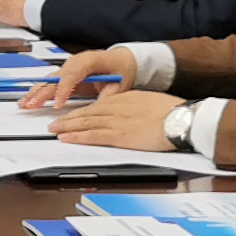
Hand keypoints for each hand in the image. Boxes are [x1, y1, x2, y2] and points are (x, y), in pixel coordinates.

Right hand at [22, 44, 138, 110]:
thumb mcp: (120, 83)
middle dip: (42, 92)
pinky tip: (29, 100)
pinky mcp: (65, 75)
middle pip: (55, 77)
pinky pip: (50, 84)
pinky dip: (39, 92)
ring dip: (36, 92)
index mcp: (89, 60)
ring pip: (48, 80)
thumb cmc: (121, 69)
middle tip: (32, 105)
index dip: (63, 90)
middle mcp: (75, 62)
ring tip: (24, 104)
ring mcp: (68, 67)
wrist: (121, 61)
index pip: (72, 74)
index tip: (57, 104)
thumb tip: (98, 107)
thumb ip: (109, 95)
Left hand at [47, 88, 183, 149]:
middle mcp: (117, 107)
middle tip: (54, 122)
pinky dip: (76, 136)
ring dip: (67, 126)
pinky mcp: (118, 135)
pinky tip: (65, 137)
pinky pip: (92, 135)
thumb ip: (136, 107)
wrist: (181, 119)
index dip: (82, 110)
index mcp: (125, 98)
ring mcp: (116, 121)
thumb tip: (132, 113)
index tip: (73, 114)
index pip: (98, 104)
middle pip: (87, 112)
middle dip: (68, 117)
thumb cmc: (173, 113)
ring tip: (54, 129)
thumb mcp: (150, 103)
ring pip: (85, 122)